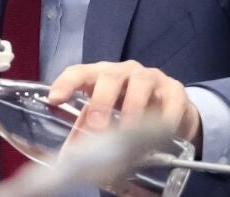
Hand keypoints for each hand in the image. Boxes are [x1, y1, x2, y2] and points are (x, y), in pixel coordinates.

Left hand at [48, 60, 201, 146]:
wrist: (169, 111)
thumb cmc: (129, 111)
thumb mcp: (106, 119)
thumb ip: (86, 132)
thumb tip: (67, 157)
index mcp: (101, 77)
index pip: (80, 72)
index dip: (67, 82)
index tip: (55, 99)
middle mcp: (125, 71)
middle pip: (110, 75)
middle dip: (102, 100)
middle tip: (99, 126)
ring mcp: (151, 77)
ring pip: (141, 82)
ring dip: (133, 107)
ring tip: (129, 131)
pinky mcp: (174, 89)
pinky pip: (170, 99)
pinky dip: (166, 115)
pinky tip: (162, 130)